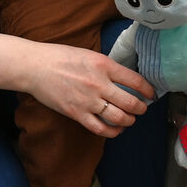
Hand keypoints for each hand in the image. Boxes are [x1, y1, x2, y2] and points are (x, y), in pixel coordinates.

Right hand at [24, 42, 155, 136]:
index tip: (151, 94)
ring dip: (129, 121)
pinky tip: (117, 129)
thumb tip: (124, 78)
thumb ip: (107, 67)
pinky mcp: (77, 114)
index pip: (135, 80)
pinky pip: (100, 129)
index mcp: (104, 65)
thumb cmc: (60, 57)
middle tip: (142, 109)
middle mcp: (99, 84)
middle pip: (130, 102)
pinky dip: (113, 132)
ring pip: (119, 118)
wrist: (35, 67)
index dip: (148, 90)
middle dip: (141, 108)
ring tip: (131, 119)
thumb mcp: (89, 54)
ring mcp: (88, 101)